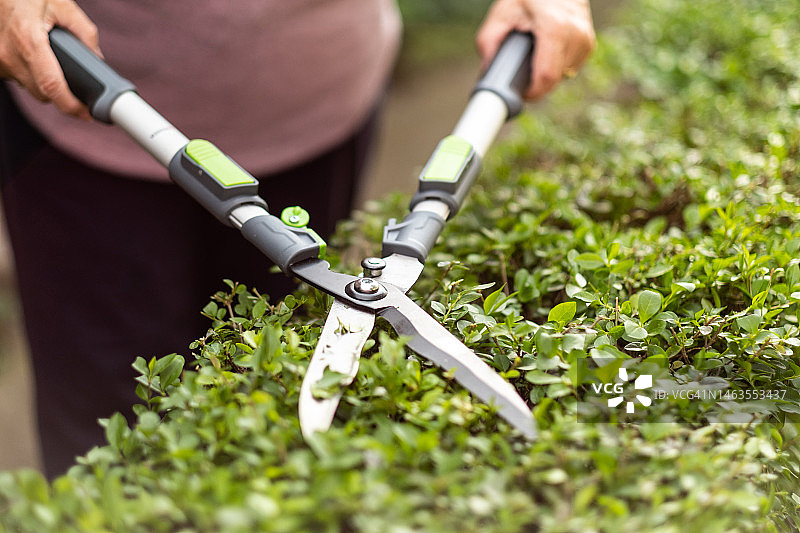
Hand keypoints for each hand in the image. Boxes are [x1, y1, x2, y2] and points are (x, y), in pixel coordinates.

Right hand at [0, 0, 99, 118]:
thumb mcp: (62, 6)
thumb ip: (84, 33)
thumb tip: (97, 58)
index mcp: (29, 40)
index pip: (52, 86)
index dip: (72, 106)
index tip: (87, 114)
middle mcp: (10, 55)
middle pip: (43, 93)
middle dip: (63, 93)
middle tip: (76, 84)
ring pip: (30, 88)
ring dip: (45, 83)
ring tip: (52, 63)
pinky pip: (18, 79)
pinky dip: (30, 74)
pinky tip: (34, 60)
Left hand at [477, 0, 594, 99]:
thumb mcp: (503, 12)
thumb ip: (489, 42)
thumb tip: (487, 71)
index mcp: (555, 29)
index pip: (547, 77)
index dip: (531, 92)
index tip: (520, 94)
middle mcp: (576, 35)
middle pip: (554, 80)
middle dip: (536, 84)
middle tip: (520, 74)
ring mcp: (585, 40)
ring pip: (562, 76)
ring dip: (546, 74)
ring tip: (533, 57)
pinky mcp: (588, 44)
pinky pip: (569, 68)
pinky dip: (556, 66)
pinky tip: (546, 53)